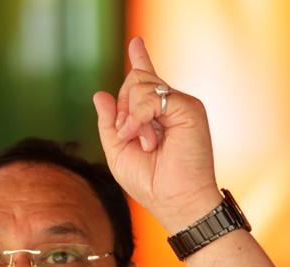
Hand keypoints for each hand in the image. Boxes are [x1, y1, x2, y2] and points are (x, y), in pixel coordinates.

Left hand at [93, 37, 221, 233]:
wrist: (175, 201)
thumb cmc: (149, 183)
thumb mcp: (117, 151)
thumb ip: (109, 123)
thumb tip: (100, 94)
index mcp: (156, 115)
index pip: (145, 80)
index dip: (140, 60)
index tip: (136, 43)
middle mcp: (170, 106)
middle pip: (134, 81)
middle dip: (122, 110)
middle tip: (132, 139)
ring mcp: (181, 105)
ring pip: (140, 84)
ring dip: (131, 117)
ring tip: (146, 144)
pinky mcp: (189, 107)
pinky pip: (152, 96)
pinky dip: (139, 117)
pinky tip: (145, 139)